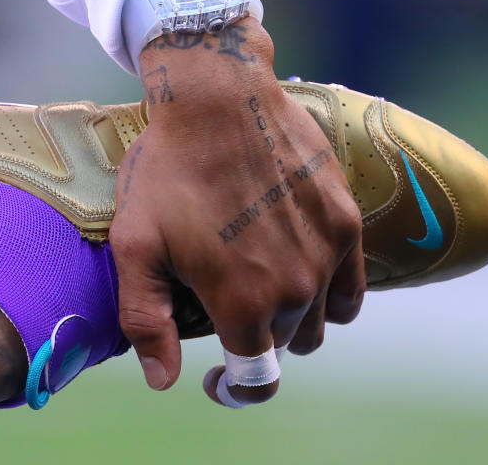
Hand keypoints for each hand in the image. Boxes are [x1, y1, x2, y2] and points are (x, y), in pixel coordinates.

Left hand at [109, 18, 365, 405]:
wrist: (219, 99)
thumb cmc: (169, 171)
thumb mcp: (136, 245)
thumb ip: (147, 321)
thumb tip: (163, 381)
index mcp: (242, 304)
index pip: (256, 380)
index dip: (234, 389)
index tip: (216, 379)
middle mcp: (295, 289)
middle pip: (286, 344)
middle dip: (256, 336)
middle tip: (226, 298)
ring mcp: (327, 255)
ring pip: (320, 319)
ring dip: (294, 315)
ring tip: (262, 281)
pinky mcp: (346, 222)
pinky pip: (350, 287)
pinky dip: (330, 292)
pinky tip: (304, 270)